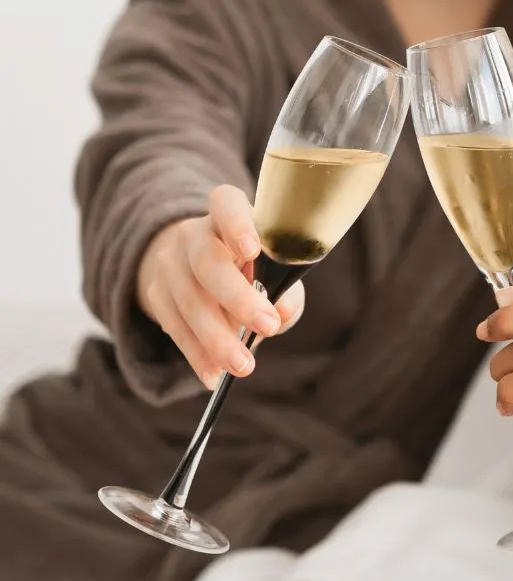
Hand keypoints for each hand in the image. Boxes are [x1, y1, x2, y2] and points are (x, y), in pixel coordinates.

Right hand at [137, 185, 304, 387]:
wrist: (201, 266)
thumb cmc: (255, 264)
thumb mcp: (276, 266)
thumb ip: (285, 286)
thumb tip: (281, 310)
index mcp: (227, 213)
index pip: (226, 204)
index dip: (238, 224)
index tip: (253, 250)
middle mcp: (194, 234)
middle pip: (208, 263)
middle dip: (238, 299)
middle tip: (268, 327)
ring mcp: (170, 264)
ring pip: (189, 301)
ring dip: (217, 338)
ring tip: (243, 366)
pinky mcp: (157, 295)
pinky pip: (175, 328)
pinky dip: (197, 355)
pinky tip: (213, 376)